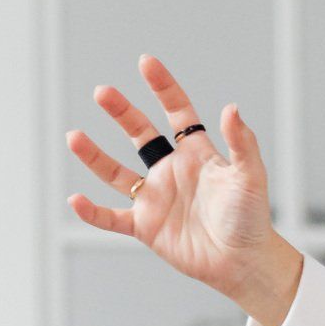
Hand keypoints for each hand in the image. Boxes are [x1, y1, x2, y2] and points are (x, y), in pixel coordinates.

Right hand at [65, 52, 303, 325]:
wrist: (245, 263)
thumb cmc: (251, 219)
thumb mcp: (250, 177)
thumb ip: (241, 143)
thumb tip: (231, 108)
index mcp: (197, 154)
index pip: (177, 113)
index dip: (163, 87)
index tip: (146, 62)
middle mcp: (172, 172)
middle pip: (140, 134)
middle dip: (122, 112)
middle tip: (103, 92)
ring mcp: (157, 199)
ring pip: (117, 173)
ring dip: (94, 156)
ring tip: (73, 136)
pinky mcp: (147, 227)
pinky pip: (112, 218)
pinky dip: (93, 212)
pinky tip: (75, 199)